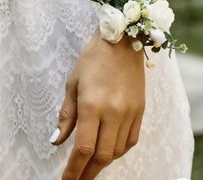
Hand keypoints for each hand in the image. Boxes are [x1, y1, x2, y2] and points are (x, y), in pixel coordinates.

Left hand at [52, 28, 144, 179]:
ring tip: (92, 164)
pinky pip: (132, 139)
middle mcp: (114, 112)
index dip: (73, 171)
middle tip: (78, 178)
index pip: (83, 149)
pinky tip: (111, 149)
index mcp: (93, 105)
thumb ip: (67, 115)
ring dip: (104, 162)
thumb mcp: (73, 83)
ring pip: (118, 151)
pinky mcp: (141, 109)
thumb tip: (56, 140)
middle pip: (102, 156)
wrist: (123, 42)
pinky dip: (120, 150)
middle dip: (88, 173)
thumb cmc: (93, 59)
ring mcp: (131, 112)